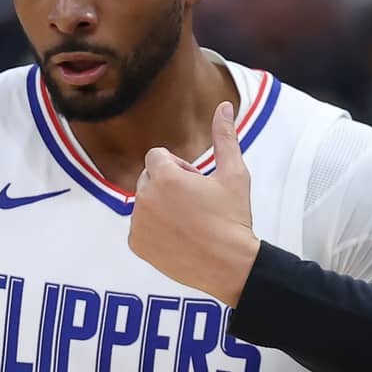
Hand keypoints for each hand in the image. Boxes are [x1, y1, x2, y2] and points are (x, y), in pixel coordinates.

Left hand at [129, 101, 259, 304]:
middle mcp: (145, 198)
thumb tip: (223, 106)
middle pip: (148, 178)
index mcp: (165, 177)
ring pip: (144, 202)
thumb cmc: (232, 219)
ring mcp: (138, 222)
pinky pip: (139, 227)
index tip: (196, 183)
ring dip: (160, 206)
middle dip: (167, 185)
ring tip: (188, 223)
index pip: (156, 156)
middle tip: (194, 204)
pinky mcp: (136, 244)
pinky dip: (153, 230)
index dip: (178, 167)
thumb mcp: (234, 174)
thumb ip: (224, 137)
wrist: (229, 265)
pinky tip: (178, 238)